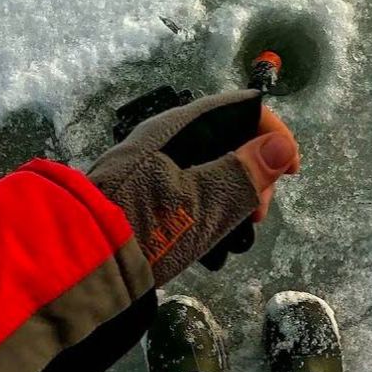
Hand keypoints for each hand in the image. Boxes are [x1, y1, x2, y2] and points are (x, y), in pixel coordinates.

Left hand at [88, 90, 299, 284]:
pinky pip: (192, 185)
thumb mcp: (207, 203)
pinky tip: (215, 233)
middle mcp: (166, 137)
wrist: (79, 262)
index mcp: (180, 126)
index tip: (292, 172)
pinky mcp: (145, 190)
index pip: (242, 109)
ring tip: (239, 229)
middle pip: (229, 137)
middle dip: (256, 170)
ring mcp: (154, 163)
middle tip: (259, 213)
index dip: (274, 135)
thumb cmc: (147, 228)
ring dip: (236, 191)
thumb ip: (247, 172)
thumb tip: (283, 146)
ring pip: (212, 165)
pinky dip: (212, 203)